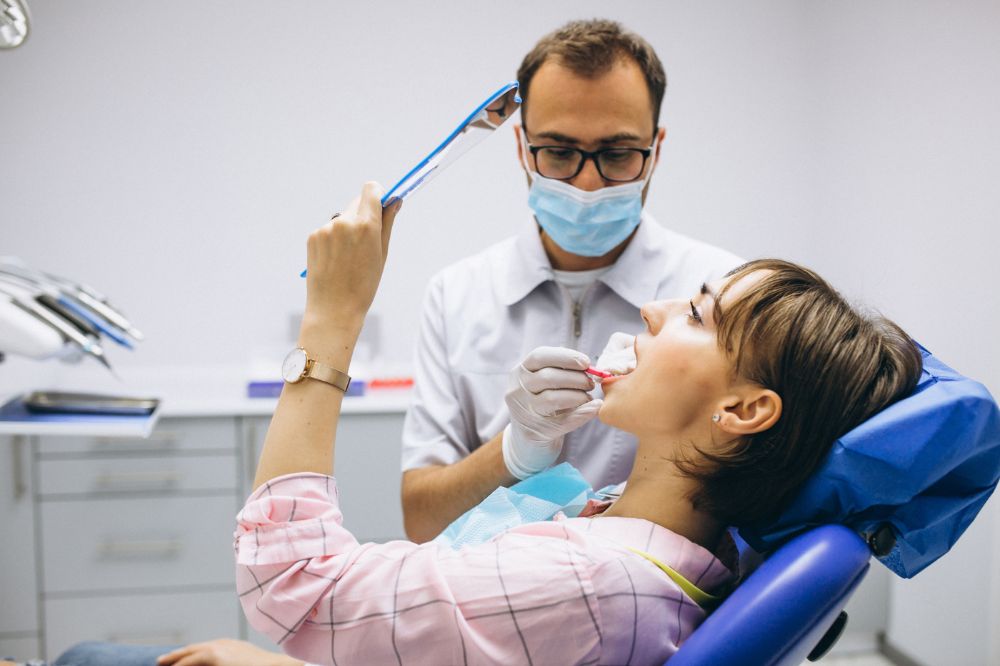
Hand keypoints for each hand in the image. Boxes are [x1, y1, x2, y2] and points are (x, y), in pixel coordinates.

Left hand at [156, 639, 302, 665]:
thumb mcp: (242, 662)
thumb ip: (229, 661)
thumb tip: (225, 662)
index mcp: (228, 647)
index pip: (202, 649)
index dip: (188, 654)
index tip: (177, 659)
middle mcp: (222, 644)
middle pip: (193, 649)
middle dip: (177, 656)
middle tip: (161, 661)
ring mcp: (218, 649)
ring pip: (189, 654)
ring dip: (174, 660)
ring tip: (160, 663)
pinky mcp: (215, 655)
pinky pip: (190, 661)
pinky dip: (179, 664)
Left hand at [302, 181, 401, 333]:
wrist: (334, 309)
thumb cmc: (363, 285)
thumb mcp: (382, 254)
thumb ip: (387, 223)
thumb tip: (395, 201)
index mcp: (366, 225)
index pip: (371, 189)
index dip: (378, 194)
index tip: (382, 204)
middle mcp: (344, 222)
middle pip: (357, 203)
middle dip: (364, 214)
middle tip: (368, 239)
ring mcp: (325, 229)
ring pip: (343, 218)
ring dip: (348, 228)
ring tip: (350, 257)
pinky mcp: (313, 237)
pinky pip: (329, 229)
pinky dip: (334, 239)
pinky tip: (336, 260)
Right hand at [502, 346, 602, 478]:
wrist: (530, 435)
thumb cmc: (542, 400)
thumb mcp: (545, 381)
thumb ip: (562, 371)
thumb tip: (589, 366)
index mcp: (519, 371)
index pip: (539, 356)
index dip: (565, 357)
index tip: (586, 362)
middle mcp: (517, 390)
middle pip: (548, 377)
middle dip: (576, 378)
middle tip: (591, 383)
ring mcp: (523, 412)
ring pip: (553, 399)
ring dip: (578, 396)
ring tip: (589, 397)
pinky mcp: (534, 432)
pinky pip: (562, 421)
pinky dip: (581, 414)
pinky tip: (594, 408)